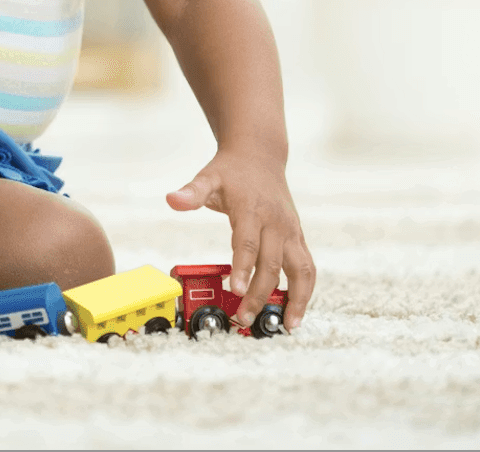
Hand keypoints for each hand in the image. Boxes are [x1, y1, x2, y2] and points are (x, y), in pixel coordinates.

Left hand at [167, 149, 315, 330]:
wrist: (260, 155)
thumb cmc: (231, 170)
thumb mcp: (208, 177)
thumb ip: (192, 192)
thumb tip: (172, 200)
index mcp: (252, 210)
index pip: (247, 243)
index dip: (243, 268)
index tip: (236, 290)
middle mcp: (276, 223)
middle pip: (271, 264)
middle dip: (259, 294)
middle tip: (244, 317)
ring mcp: (291, 231)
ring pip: (300, 270)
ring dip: (295, 299)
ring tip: (286, 325)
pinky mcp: (298, 238)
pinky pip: (306, 267)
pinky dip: (305, 290)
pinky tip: (296, 311)